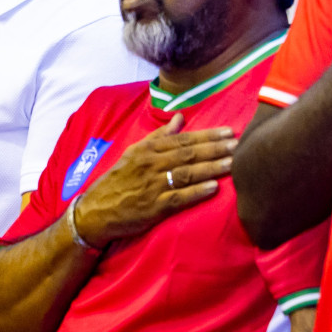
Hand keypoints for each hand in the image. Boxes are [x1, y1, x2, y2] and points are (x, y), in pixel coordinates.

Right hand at [74, 115, 234, 247]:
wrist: (93, 212)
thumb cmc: (116, 182)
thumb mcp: (132, 154)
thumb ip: (158, 137)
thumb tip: (180, 118)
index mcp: (145, 151)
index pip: (181, 140)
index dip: (207, 135)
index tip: (229, 131)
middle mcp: (149, 166)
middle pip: (187, 155)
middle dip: (215, 149)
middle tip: (238, 145)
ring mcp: (151, 187)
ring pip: (186, 174)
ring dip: (211, 168)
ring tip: (233, 163)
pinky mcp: (152, 208)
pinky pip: (178, 198)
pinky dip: (196, 192)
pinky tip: (213, 188)